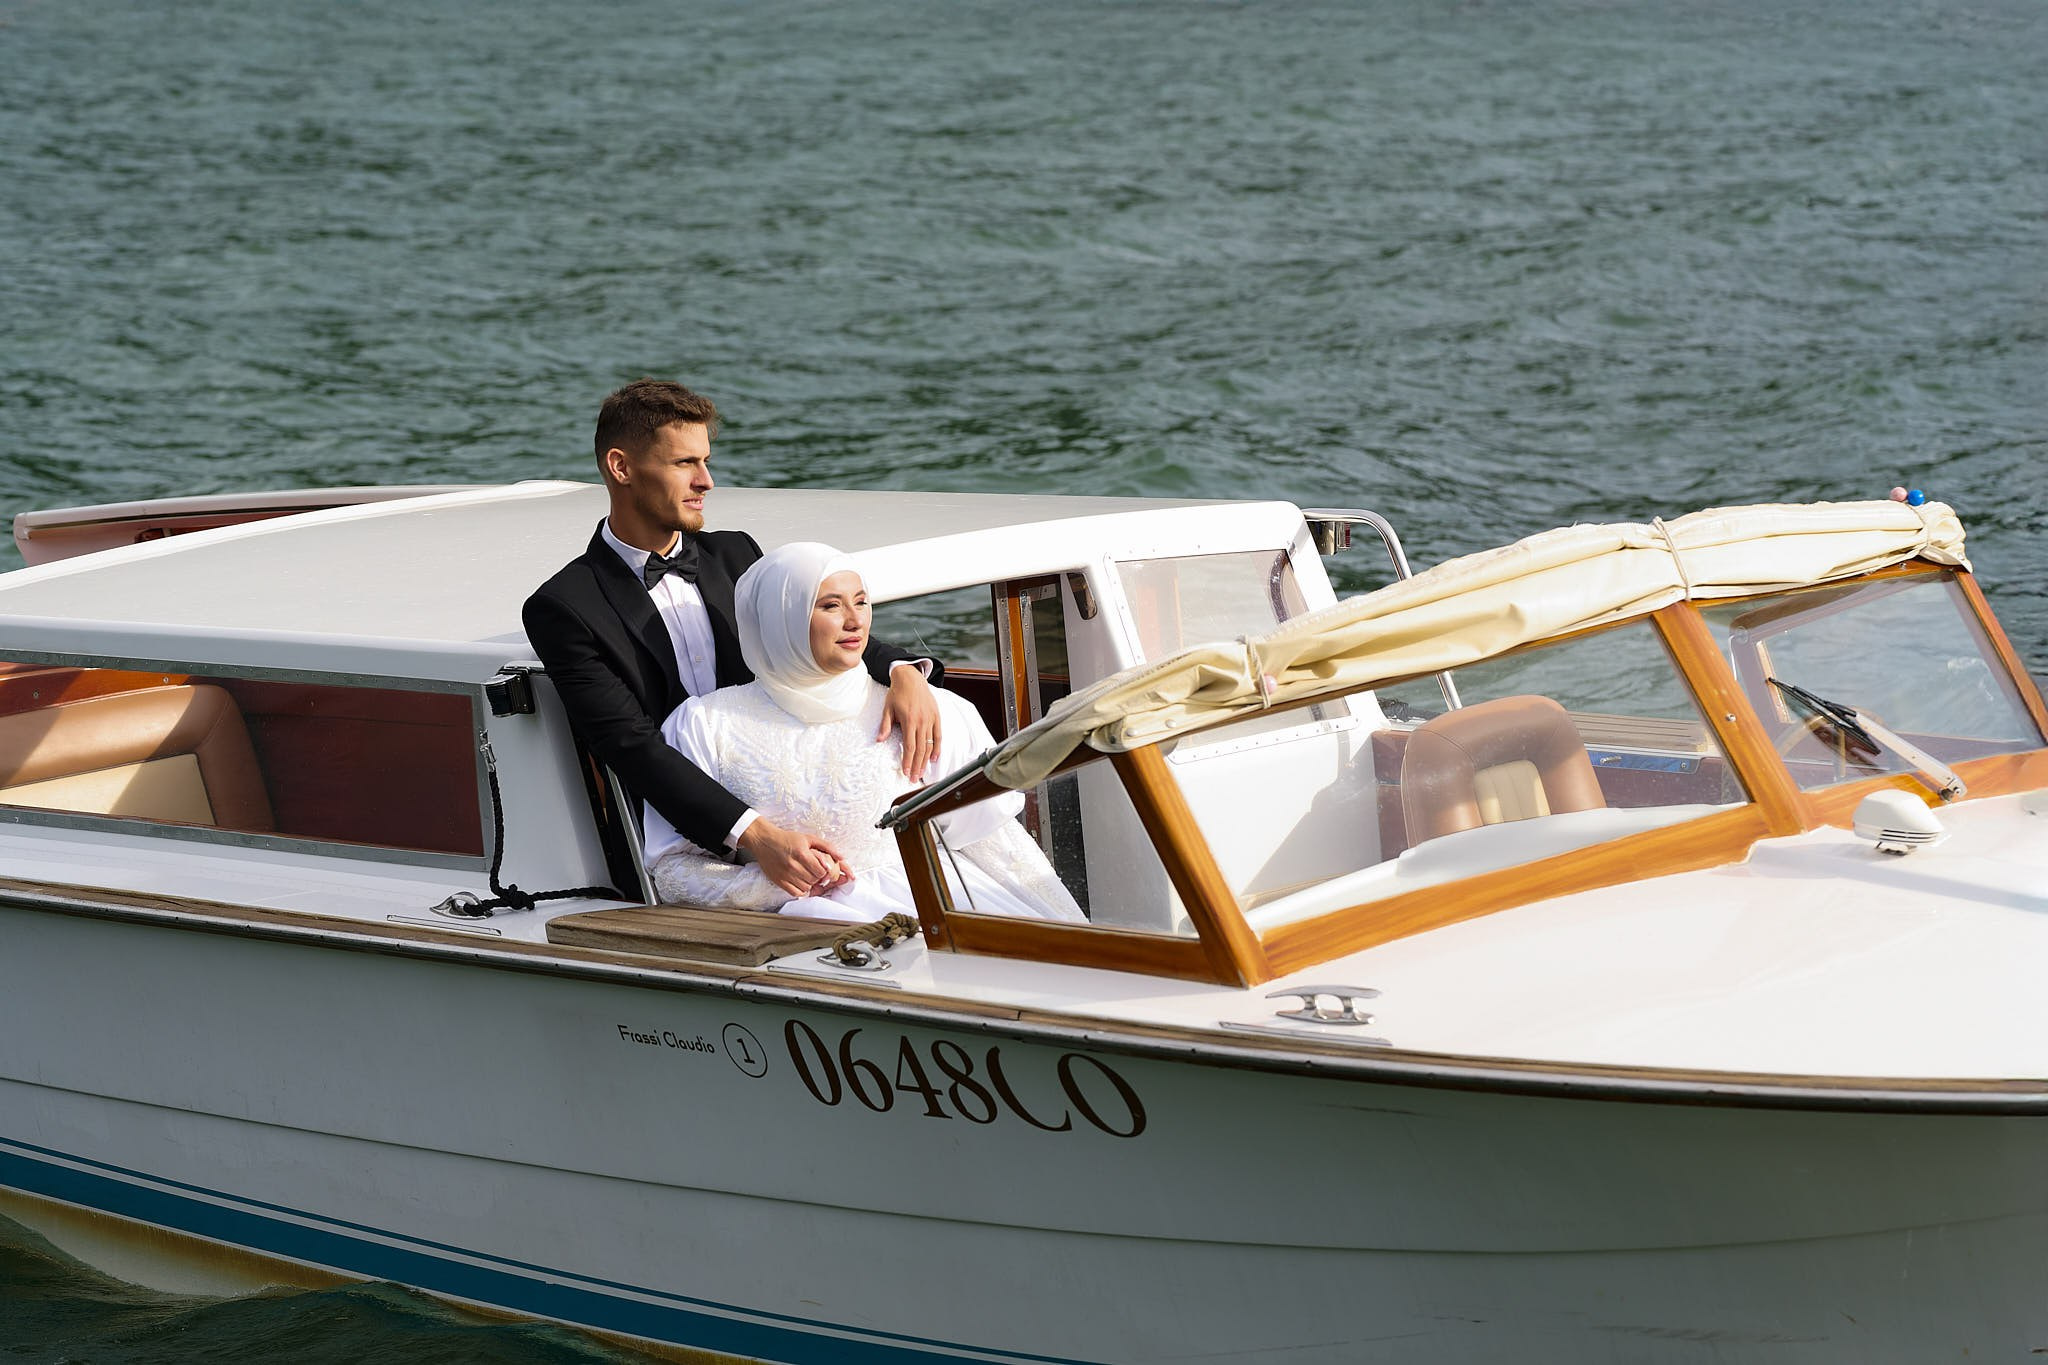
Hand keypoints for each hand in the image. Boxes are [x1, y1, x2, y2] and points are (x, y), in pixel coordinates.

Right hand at [737, 819, 848, 898]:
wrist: (765, 841)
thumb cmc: (787, 839)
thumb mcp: (809, 838)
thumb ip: (827, 847)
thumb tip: (842, 857)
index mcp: (802, 854)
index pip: (822, 871)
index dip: (826, 871)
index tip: (824, 867)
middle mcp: (793, 866)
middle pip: (816, 879)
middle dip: (819, 876)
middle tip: (815, 870)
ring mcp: (786, 875)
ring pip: (807, 887)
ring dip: (811, 882)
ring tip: (807, 874)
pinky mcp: (779, 882)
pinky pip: (796, 892)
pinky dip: (802, 889)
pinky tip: (801, 880)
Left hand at [879, 664, 941, 780]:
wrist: (911, 678)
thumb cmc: (897, 693)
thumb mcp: (888, 708)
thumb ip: (885, 725)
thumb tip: (879, 740)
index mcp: (909, 720)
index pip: (909, 746)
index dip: (908, 761)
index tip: (905, 772)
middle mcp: (922, 721)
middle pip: (920, 749)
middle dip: (916, 766)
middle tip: (913, 778)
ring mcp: (931, 719)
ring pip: (930, 745)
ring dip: (926, 761)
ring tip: (922, 773)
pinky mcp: (936, 717)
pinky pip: (938, 736)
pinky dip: (937, 748)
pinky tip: (934, 759)